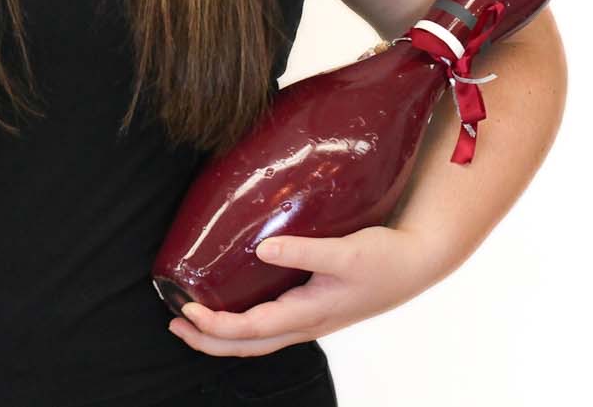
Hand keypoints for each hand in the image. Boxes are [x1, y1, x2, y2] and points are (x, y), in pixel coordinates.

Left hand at [168, 225, 443, 357]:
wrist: (417, 263)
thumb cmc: (383, 258)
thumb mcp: (344, 252)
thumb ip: (304, 250)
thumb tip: (264, 249)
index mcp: (309, 313)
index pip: (251, 329)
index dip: (215, 325)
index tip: (186, 310)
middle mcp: (306, 322)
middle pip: (249, 344)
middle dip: (209, 340)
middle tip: (175, 323)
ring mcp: (311, 318)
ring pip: (260, 338)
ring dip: (224, 334)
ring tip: (193, 319)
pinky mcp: (315, 305)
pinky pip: (272, 324)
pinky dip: (245, 323)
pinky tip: (235, 304)